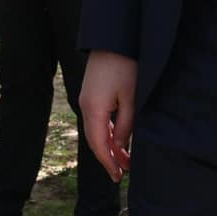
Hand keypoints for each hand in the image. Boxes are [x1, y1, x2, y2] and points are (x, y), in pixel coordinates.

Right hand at [79, 50, 137, 179]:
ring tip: (124, 159)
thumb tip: (119, 147)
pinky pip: (97, 119)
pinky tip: (118, 139)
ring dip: (109, 145)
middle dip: (108, 157)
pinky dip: (107, 132)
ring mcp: (87, 98)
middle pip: (94, 139)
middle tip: (122, 173)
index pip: (98, 144)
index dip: (108, 163)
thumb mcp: (130, 98)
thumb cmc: (125, 67)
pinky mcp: (92, 93)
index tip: (118, 177)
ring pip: (96, 130)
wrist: (114, 38)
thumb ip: (125, 125)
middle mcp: (86, 105)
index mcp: (93, 109)